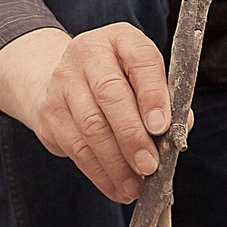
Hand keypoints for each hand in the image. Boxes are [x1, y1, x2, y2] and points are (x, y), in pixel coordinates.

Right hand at [0, 24, 171, 203]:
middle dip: (132, 136)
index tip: (162, 127)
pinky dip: (99, 173)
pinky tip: (116, 187)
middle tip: (149, 166)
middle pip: (110, 95)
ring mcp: (63, 80)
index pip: (141, 60)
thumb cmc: (116, 81)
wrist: (61, 80)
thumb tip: (177, 132)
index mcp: (121, 39)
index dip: (153, 94)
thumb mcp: (141, 78)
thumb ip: (165, 101)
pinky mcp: (48, 111)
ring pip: (91, 127)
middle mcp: (88, 52)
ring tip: (135, 185)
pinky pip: (76, 147)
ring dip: (116, 163)